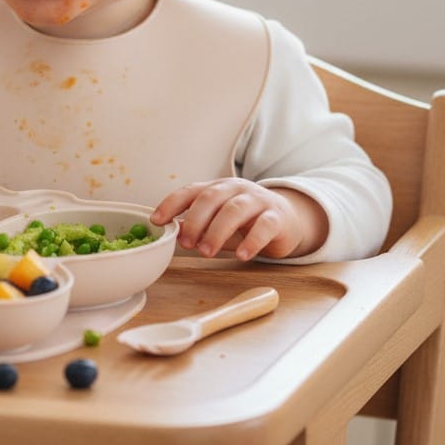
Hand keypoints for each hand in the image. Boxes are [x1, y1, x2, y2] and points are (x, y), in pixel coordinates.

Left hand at [150, 178, 328, 261]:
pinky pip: (264, 226)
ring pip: (234, 210)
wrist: (287, 220)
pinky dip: (251, 240)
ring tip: (206, 252)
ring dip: (217, 231)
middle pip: (211, 198)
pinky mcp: (277, 217)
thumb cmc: (246, 221)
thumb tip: (176, 236)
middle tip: (186, 243)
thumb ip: (201, 227)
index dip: (171, 204)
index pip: (191, 191)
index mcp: (217, 188)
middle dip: (195, 220)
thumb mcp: (220, 221)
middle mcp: (236, 189)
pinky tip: (242, 255)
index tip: (157, 220)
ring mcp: (257, 200)